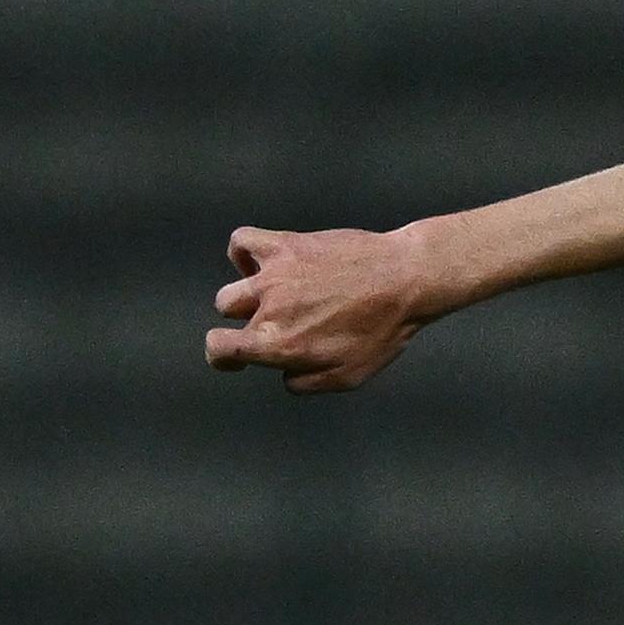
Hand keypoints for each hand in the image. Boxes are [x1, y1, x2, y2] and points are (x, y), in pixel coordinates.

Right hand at [203, 225, 428, 392]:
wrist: (404, 279)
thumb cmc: (382, 330)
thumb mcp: (349, 377)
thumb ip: (307, 382)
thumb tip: (285, 375)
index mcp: (280, 344)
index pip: (219, 349)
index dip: (221, 357)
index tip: (233, 357)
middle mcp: (269, 308)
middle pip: (230, 317)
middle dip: (248, 325)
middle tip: (280, 325)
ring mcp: (273, 274)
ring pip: (232, 289)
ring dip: (247, 298)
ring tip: (276, 299)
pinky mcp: (284, 245)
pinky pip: (242, 242)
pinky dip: (243, 254)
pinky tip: (262, 264)